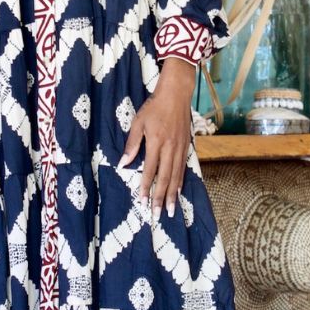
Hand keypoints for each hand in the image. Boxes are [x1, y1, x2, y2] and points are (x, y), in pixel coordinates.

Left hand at [118, 58, 195, 219]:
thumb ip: (132, 144)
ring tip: (170, 209)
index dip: (146, 188)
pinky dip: (180, 182)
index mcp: (156, 142)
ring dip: (172, 194)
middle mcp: (170, 148)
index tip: (143, 202)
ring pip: (176, 176)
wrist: (177, 94)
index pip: (150, 170)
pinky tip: (178, 192)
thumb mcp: (139, 123)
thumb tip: (123, 163)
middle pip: (165, 178)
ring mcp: (180, 148)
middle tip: (158, 214)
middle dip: (161, 198)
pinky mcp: (186, 146)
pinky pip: (183, 168)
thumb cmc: (154, 107)